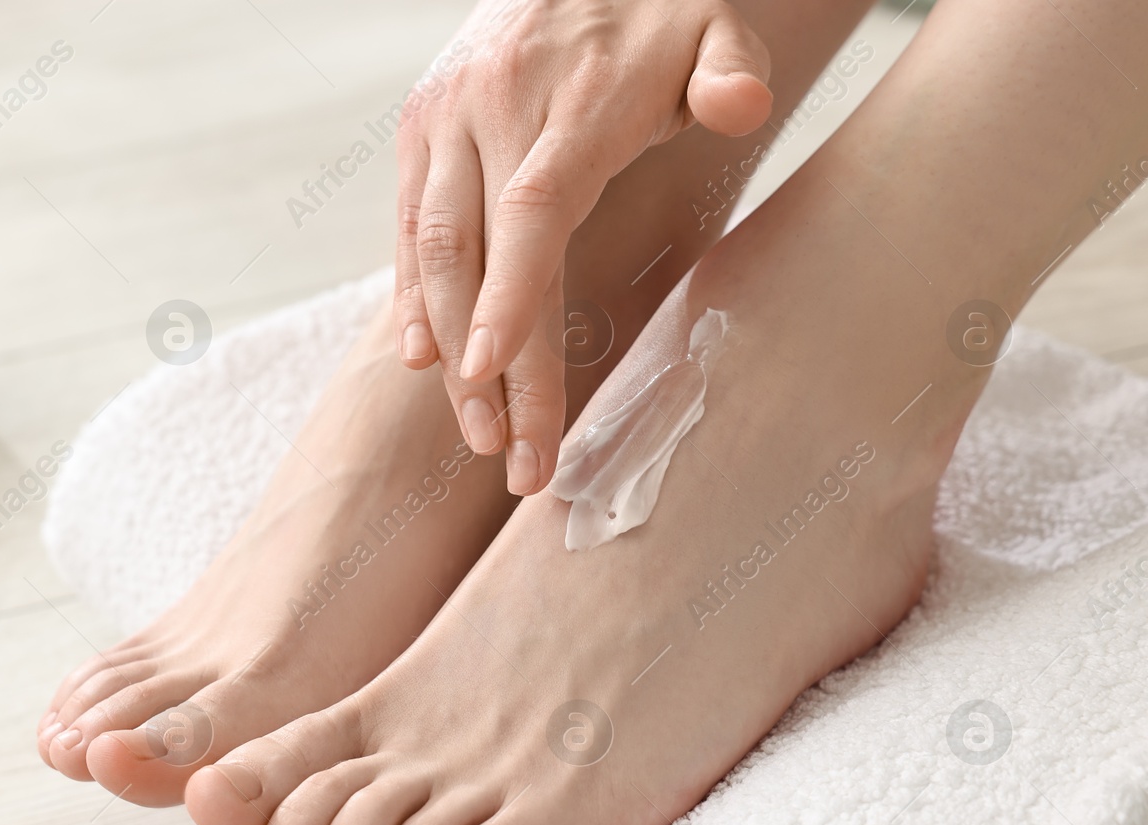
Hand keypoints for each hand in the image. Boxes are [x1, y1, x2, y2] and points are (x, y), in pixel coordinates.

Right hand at [393, 0, 770, 493]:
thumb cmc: (660, 13)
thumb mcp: (715, 29)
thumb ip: (730, 72)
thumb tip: (740, 107)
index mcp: (571, 99)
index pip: (533, 212)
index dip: (511, 297)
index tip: (496, 374)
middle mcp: (489, 108)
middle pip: (474, 255)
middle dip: (488, 367)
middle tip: (513, 458)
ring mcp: (443, 119)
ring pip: (429, 251)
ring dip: (447, 350)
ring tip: (479, 434)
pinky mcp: (418, 130)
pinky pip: (407, 227)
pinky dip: (411, 298)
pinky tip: (425, 360)